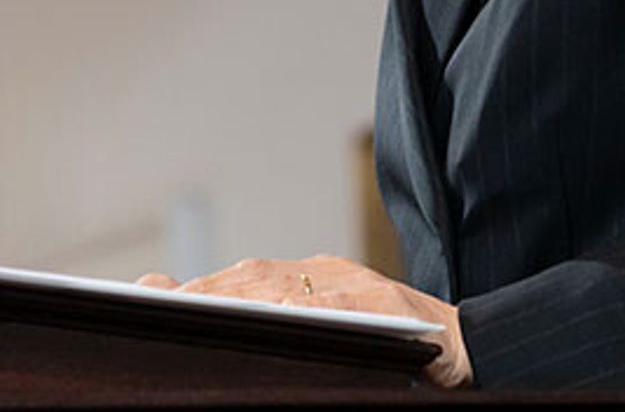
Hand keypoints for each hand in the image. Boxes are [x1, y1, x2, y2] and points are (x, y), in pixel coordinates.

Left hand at [136, 254, 471, 387]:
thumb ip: (285, 327)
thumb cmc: (398, 350)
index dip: (200, 287)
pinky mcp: (387, 303)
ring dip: (237, 296)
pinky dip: (305, 306)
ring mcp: (358, 286)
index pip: (245, 279)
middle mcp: (330, 275)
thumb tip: (222, 332)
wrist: (472, 346)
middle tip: (159, 301)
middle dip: (204, 290)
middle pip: (255, 277)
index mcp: (314, 279)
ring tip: (194, 307)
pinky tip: (275, 314)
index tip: (151, 292)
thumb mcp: (336, 335)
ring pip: (287, 286)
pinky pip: (341, 304)